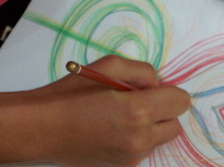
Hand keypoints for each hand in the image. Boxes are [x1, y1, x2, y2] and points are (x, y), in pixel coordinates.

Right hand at [33, 55, 189, 165]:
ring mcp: (131, 157)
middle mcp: (140, 138)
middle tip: (137, 101)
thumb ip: (142, 71)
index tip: (152, 89)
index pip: (181, 102)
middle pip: (175, 125)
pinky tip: (111, 131)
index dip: (169, 91)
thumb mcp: (108, 65)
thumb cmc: (71, 93)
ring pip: (159, 139)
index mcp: (139, 110)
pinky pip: (142, 151)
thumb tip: (158, 84)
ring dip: (149, 127)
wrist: (42, 128)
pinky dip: (135, 140)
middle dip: (163, 111)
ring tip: (119, 116)